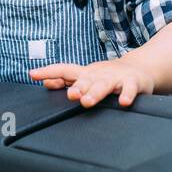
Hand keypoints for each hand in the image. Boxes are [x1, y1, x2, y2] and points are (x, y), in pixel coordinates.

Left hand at [30, 57, 155, 107]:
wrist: (139, 69)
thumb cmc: (108, 76)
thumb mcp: (87, 76)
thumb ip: (68, 80)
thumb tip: (46, 83)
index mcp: (87, 73)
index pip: (64, 70)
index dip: (48, 71)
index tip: (32, 74)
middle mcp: (99, 73)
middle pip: (86, 79)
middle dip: (78, 87)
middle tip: (71, 95)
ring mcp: (116, 78)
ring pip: (105, 84)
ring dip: (96, 92)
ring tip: (88, 101)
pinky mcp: (133, 83)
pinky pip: (129, 89)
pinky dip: (126, 95)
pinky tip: (123, 102)